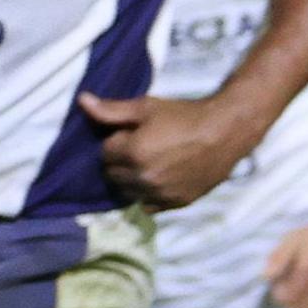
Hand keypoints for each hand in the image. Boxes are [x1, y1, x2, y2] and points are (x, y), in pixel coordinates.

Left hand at [79, 91, 261, 211]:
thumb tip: (81, 101)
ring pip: (128, 192)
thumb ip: (111, 110)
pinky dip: (148, 195)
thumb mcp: (147, 107)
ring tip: (150, 162)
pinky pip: (148, 206)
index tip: (131, 134)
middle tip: (140, 147)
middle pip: (112, 176)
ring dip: (132, 180)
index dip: (116, 141)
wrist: (226, 131)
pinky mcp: (175, 203)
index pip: (104, 153)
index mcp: (133, 153)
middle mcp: (143, 178)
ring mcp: (159, 194)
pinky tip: (160, 178)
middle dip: (120, 162)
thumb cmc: (185, 115)